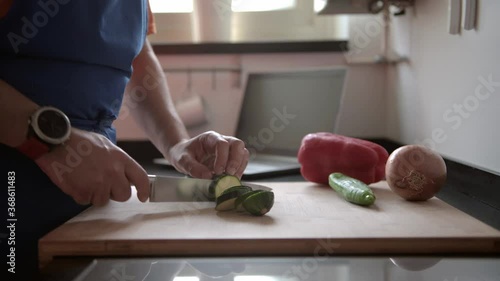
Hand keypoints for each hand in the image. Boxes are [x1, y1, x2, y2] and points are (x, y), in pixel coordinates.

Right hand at [35, 128, 149, 205]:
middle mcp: (113, 172)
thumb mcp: (106, 145)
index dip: (145, 189)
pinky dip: (81, 194)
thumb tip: (123, 173)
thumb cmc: (80, 142)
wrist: (56, 142)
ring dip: (95, 194)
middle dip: (115, 193)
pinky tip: (76, 181)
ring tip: (85, 178)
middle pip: (124, 195)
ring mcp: (98, 184)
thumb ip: (117, 161)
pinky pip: (86, 201)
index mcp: (120, 158)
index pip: (141, 177)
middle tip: (103, 184)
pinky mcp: (83, 192)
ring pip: (103, 200)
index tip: (143, 197)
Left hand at [167, 131, 248, 178]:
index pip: (222, 144)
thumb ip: (192, 167)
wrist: (184, 155)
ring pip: (243, 152)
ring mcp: (229, 150)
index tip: (217, 171)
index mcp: (210, 138)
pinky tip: (232, 179)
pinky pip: (242, 162)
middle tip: (229, 174)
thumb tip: (207, 176)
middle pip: (238, 144)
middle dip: (236, 160)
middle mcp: (222, 141)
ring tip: (232, 179)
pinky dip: (239, 171)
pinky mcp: (231, 159)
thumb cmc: (183, 154)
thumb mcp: (182, 160)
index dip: (222, 157)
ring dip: (240, 166)